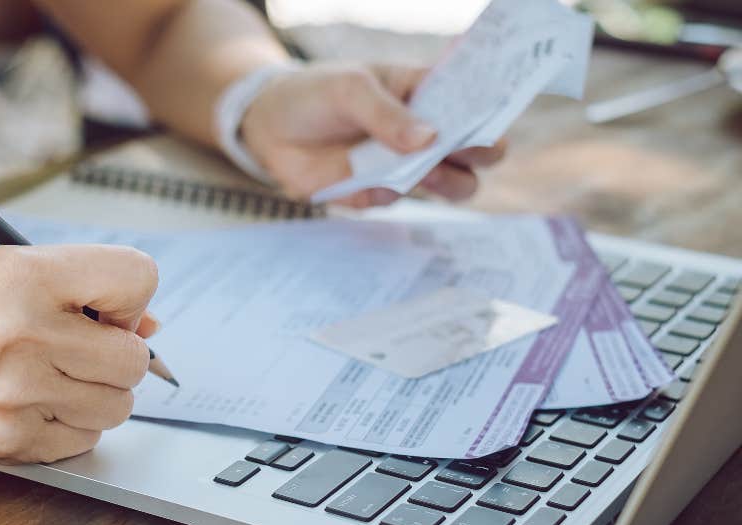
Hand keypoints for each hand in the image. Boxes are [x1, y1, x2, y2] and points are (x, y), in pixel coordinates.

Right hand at [0, 244, 159, 463]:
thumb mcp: (3, 272)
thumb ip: (80, 289)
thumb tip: (150, 327)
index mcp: (23, 275)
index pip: (136, 277)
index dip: (130, 298)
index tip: (107, 310)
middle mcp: (22, 332)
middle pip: (134, 357)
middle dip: (116, 355)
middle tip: (78, 351)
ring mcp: (16, 393)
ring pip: (117, 405)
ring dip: (95, 395)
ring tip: (50, 378)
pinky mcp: (8, 442)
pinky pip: (83, 440)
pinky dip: (68, 427)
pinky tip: (30, 405)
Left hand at [239, 62, 507, 205]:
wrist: (267, 125)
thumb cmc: (315, 93)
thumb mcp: (349, 90)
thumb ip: (387, 114)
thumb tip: (429, 139)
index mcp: (426, 94)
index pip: (475, 105)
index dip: (489, 115)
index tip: (486, 123)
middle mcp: (424, 134)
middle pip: (477, 155)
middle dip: (479, 156)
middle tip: (462, 151)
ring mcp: (403, 166)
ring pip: (450, 185)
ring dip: (443, 182)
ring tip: (422, 170)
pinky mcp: (373, 192)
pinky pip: (392, 201)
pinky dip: (382, 194)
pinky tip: (362, 182)